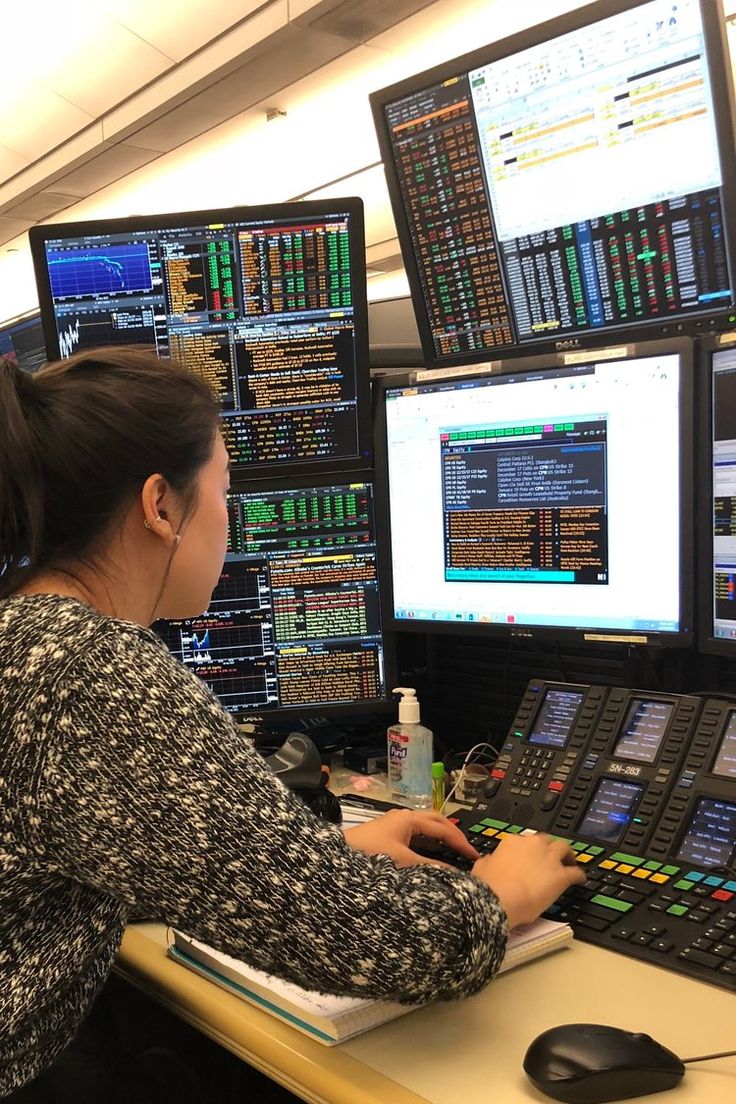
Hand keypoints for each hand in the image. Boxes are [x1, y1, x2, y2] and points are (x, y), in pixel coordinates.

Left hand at [342, 808, 479, 867]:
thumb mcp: (403, 862)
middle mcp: (404, 818)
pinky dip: (427, 845)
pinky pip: (415, 837)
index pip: (443, 828)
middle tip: (466, 850)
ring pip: (425, 829)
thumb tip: (455, 875)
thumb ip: (430, 868)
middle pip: (435, 821)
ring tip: (453, 854)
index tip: (474, 855)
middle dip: (452, 834)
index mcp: (409, 819)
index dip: (460, 841)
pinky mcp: (388, 836)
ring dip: (439, 839)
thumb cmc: (370, 854)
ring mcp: (395, 826)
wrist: (336, 859)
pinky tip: (431, 858)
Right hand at [471, 833, 585, 927]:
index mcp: (512, 842)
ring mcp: (548, 859)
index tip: (529, 856)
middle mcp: (532, 846)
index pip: (524, 840)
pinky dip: (579, 875)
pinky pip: (576, 872)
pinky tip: (580, 879)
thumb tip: (489, 860)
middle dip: (549, 847)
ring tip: (569, 861)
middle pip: (546, 840)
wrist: (500, 898)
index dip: (528, 849)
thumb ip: (489, 861)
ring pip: (564, 848)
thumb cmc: (489, 885)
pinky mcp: (561, 875)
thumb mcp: (481, 867)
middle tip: (550, 856)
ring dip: (567, 854)